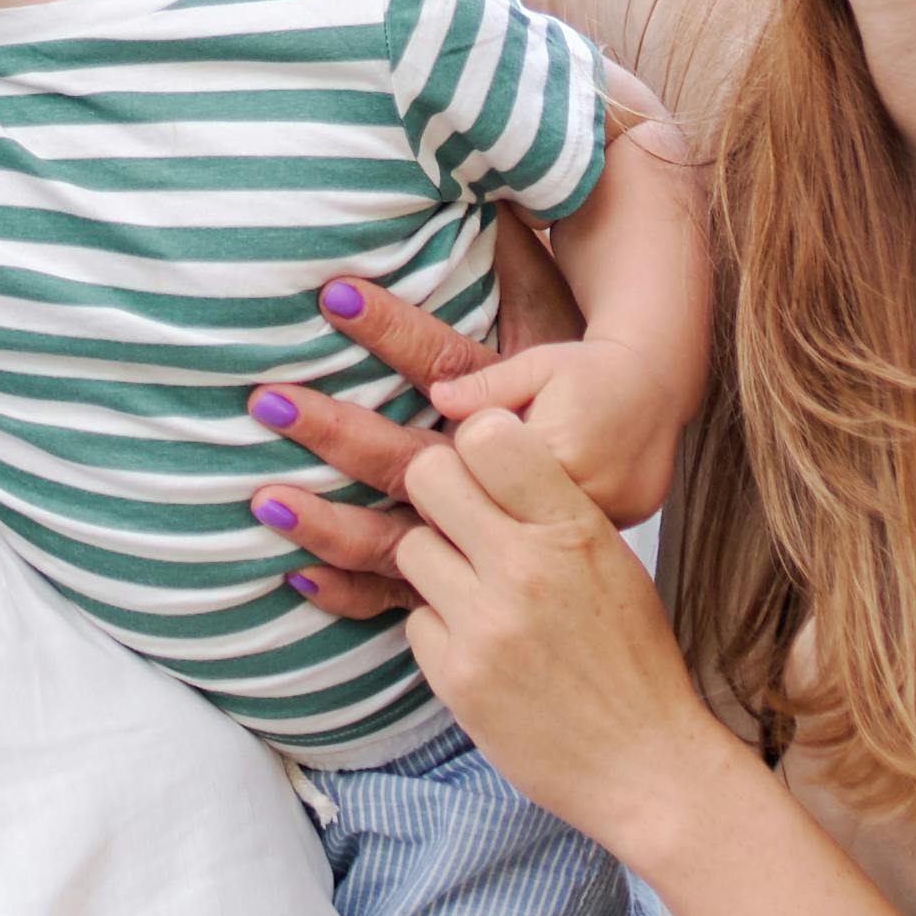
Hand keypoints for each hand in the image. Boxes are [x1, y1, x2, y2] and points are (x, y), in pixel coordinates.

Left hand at [247, 271, 623, 619]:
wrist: (650, 532)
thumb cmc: (601, 414)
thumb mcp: (566, 379)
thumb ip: (506, 381)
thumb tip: (440, 386)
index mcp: (539, 446)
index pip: (451, 374)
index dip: (392, 331)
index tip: (335, 295)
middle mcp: (515, 514)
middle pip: (413, 466)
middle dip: (337, 430)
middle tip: (267, 400)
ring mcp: (495, 577)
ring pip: (398, 546)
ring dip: (328, 524)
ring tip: (265, 502)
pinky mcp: (475, 620)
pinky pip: (405, 605)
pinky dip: (351, 593)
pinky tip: (300, 575)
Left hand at [389, 413, 745, 862]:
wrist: (645, 765)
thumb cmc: (634, 661)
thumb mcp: (613, 563)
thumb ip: (551, 509)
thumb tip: (484, 457)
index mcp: (574, 529)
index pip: (487, 436)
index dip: (474, 445)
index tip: (483, 468)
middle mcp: (525, 567)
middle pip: (428, 476)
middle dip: (436, 491)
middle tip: (458, 521)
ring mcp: (485, 624)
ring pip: (410, 547)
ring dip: (434, 563)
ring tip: (474, 592)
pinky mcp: (456, 677)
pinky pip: (416, 620)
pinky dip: (439, 629)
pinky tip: (479, 647)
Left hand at [427, 322, 692, 530]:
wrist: (655, 382)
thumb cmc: (588, 370)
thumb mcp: (535, 366)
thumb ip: (486, 387)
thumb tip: (439, 398)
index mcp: (558, 452)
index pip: (487, 481)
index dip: (471, 471)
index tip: (474, 457)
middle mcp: (590, 493)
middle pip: (515, 515)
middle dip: (497, 497)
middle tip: (502, 469)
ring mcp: (615, 517)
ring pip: (546, 535)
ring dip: (530, 517)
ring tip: (533, 482)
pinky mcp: (628, 527)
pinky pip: (576, 538)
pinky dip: (561, 526)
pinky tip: (558, 500)